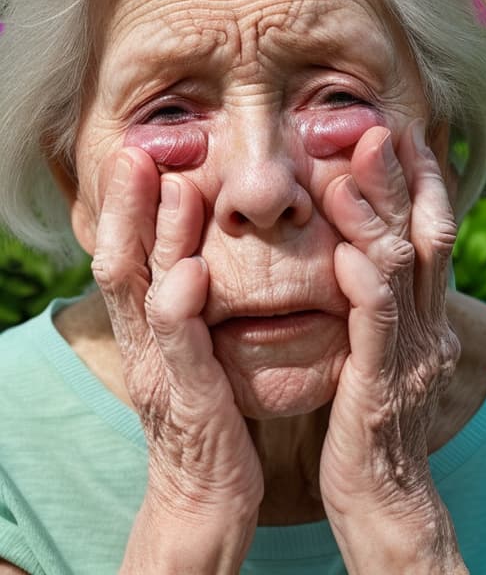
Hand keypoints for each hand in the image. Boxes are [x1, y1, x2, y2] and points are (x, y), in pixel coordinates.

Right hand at [91, 148, 262, 572]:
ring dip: (154, 238)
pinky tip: (191, 273)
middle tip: (137, 150)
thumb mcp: (191, 346)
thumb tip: (194, 248)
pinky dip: (179, 307)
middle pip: (123, 261)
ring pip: (145, 293)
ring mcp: (160, 367)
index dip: (128, 204)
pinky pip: (179, 348)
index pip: (128, 253)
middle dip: (129, 204)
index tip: (141, 152)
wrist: (207, 488)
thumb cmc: (208, 406)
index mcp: (148, 322)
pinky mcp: (187, 397)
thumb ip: (187, 301)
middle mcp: (144, 339)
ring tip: (173, 187)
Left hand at [319, 121, 465, 572]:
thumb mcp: (383, 350)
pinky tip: (349, 253)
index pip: (427, 234)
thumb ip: (381, 304)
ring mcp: (409, 351)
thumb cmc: (371, 417)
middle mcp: (426, 324)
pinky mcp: (380, 382)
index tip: (397, 135)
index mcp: (423, 314)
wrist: (383, 494)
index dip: (416, 183)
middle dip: (403, 180)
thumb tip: (364, 256)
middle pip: (421, 237)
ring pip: (401, 269)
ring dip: (379, 215)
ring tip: (357, 165)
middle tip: (380, 129)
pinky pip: (378, 325)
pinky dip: (367, 284)